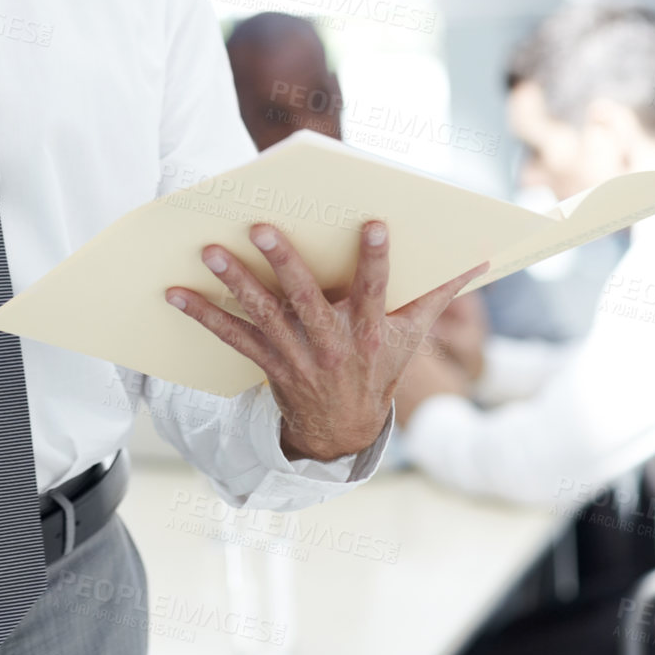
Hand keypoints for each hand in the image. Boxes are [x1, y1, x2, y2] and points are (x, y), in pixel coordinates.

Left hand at [165, 221, 487, 461]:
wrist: (343, 431)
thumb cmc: (379, 368)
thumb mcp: (411, 336)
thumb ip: (437, 293)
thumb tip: (479, 258)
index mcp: (370, 331)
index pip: (376, 289)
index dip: (376, 259)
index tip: (373, 223)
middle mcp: (332, 344)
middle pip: (305, 298)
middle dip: (282, 261)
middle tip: (258, 226)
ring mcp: (296, 355)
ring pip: (262, 314)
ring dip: (234, 282)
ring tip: (209, 251)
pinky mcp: (268, 362)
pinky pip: (232, 336)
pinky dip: (202, 314)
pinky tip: (175, 293)